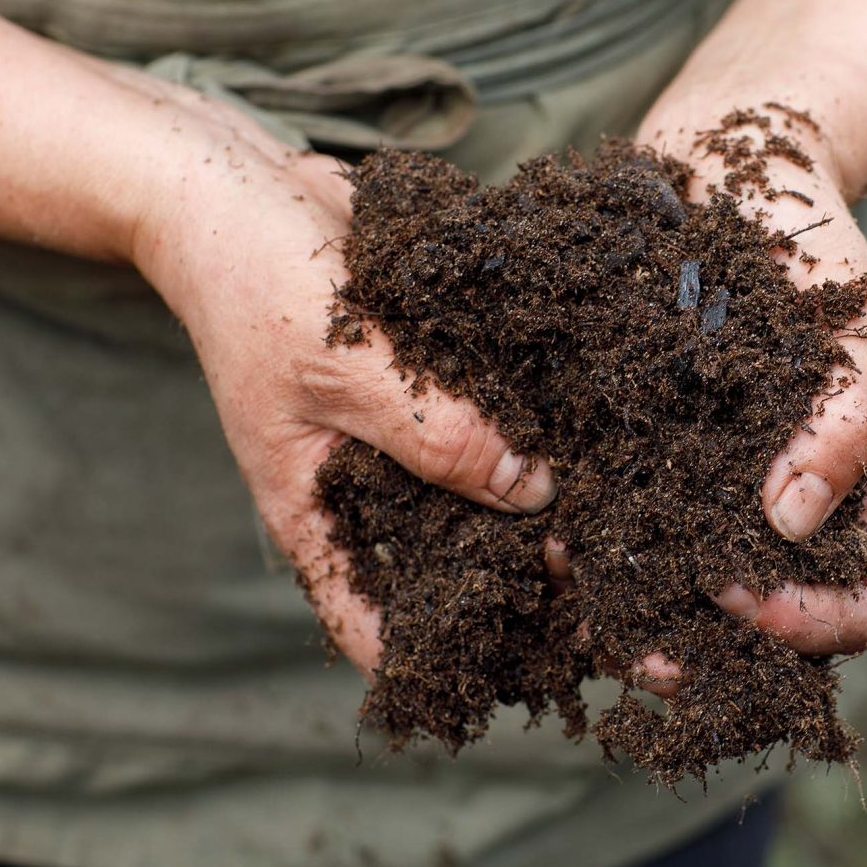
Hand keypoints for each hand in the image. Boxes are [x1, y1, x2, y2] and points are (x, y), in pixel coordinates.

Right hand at [125, 78, 555, 674]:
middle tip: (605, 595)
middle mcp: (368, 483)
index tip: (509, 679)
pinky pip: (492, 422)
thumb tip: (536, 494)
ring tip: (622, 528)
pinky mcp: (438, 380)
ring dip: (539, 509)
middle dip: (515, 582)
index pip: (370, 619)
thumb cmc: (258, 285)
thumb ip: (435, 435)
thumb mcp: (342, 370)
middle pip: (447, 561)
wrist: (244, 187)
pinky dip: (536, 434)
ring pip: (480, 494)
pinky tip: (603, 438)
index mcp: (317, 512)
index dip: (432, 658)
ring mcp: (403, 432)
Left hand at [635, 101, 866, 685]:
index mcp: (855, 497)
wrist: (719, 175)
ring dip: (637, 618)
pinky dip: (593, 551)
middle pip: (759, 625)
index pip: (857, 604)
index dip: (805, 623)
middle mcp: (779, 514)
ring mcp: (709, 494)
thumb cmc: (808, 248)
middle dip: (704, 653)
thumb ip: (847, 422)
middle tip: (640, 656)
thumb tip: (791, 524)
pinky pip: (621, 529)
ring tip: (583, 601)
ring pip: (681, 595)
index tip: (736, 592)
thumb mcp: (853, 324)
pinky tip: (554, 541)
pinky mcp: (641, 462)